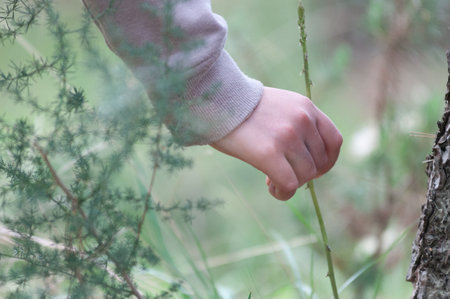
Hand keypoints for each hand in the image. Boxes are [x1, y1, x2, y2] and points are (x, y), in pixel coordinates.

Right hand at [211, 87, 342, 199]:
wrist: (215, 99)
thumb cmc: (241, 107)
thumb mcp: (278, 105)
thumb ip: (296, 123)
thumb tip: (305, 156)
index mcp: (306, 106)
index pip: (334, 141)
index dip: (327, 161)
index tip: (313, 169)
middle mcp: (302, 120)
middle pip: (320, 162)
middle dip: (305, 174)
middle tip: (285, 173)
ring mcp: (287, 136)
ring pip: (306, 175)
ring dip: (292, 183)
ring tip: (273, 180)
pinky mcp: (269, 153)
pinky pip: (289, 185)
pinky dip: (283, 192)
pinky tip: (271, 188)